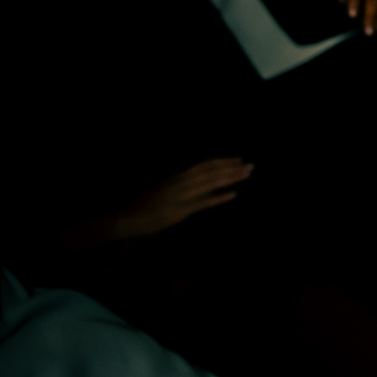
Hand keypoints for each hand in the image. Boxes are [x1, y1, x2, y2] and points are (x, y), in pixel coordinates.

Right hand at [67, 158, 253, 246]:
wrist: (127, 217)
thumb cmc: (142, 205)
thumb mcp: (158, 187)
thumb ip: (170, 179)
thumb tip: (176, 171)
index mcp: (176, 177)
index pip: (203, 165)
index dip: (221, 162)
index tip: (236, 160)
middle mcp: (180, 182)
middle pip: (210, 171)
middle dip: (231, 168)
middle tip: (249, 166)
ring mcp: (181, 195)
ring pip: (210, 183)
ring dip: (230, 178)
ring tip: (246, 174)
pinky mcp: (180, 209)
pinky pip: (203, 202)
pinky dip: (219, 198)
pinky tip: (233, 194)